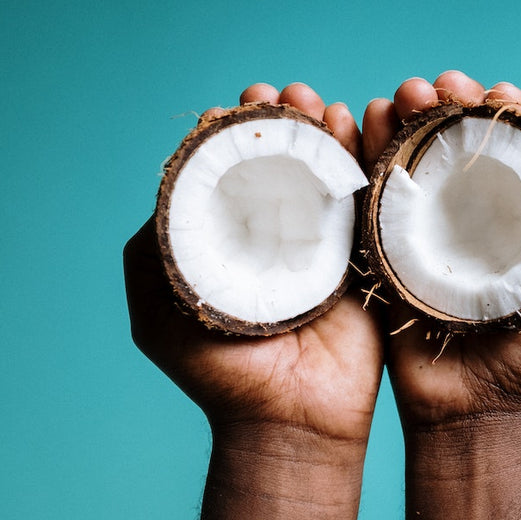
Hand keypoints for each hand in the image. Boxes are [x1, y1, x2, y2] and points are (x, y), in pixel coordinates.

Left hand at [124, 82, 383, 444]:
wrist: (290, 423)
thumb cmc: (218, 375)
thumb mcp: (160, 315)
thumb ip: (154, 252)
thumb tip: (170, 183)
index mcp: (227, 240)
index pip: (231, 171)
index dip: (239, 131)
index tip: (248, 102)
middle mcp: (274, 235)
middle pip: (281, 163)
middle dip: (285, 121)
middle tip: (289, 97)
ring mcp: (321, 245)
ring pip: (324, 173)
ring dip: (325, 132)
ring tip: (321, 106)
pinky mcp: (364, 259)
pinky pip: (366, 203)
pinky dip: (364, 162)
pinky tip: (359, 129)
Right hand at [363, 70, 520, 519]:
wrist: (477, 413)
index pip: (519, 149)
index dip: (508, 113)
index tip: (497, 89)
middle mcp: (477, 214)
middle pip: (461, 144)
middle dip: (448, 105)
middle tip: (435, 84)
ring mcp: (429, 230)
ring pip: (416, 160)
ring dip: (406, 119)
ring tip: (400, 96)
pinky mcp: (388, 251)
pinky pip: (376, 197)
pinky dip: (368, 156)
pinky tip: (364, 123)